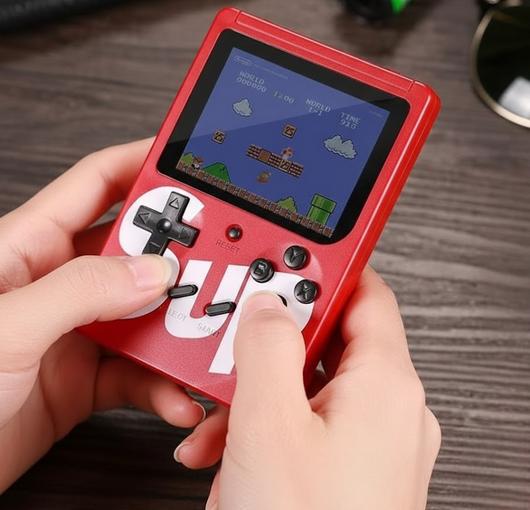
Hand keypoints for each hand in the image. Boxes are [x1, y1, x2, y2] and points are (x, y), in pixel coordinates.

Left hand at [0, 140, 205, 491]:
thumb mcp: (7, 325)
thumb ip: (82, 290)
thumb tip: (151, 271)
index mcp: (29, 246)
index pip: (99, 183)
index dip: (146, 163)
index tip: (191, 160)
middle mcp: (56, 283)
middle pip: (135, 248)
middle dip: (179, 251)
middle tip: (218, 256)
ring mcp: (72, 331)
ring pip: (145, 312)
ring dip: (179, 325)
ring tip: (204, 332)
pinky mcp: (82, 379)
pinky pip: (138, 372)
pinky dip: (163, 384)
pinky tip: (174, 393)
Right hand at [177, 267, 440, 509]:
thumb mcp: (268, 424)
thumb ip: (266, 347)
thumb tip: (266, 305)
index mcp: (387, 385)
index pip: (365, 291)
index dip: (328, 265)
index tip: (295, 250)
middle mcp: (390, 411)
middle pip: (328, 340)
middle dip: (272, 343)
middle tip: (235, 340)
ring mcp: (373, 445)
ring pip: (309, 386)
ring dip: (258, 393)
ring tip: (220, 417)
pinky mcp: (351, 473)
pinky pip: (308, 426)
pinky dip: (267, 428)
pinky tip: (229, 451)